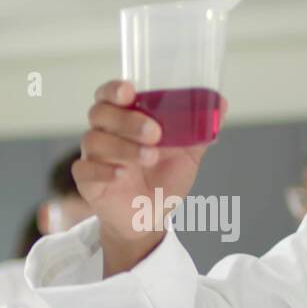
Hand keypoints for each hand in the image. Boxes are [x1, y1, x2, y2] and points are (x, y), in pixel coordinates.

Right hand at [77, 80, 224, 273]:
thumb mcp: (187, 155)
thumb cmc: (164, 180)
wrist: (151, 218)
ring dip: (124, 147)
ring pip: (95, 140)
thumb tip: (220, 103)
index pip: (110, 93)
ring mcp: (94, 155)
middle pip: (101, 113)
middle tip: (155, 132)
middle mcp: (105, 131)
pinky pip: (85, 169)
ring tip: (150, 157)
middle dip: (128, 120)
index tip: (130, 91)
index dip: (115, 89)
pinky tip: (122, 174)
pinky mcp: (86, 180)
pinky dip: (104, 170)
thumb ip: (200, 130)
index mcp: (125, 117)